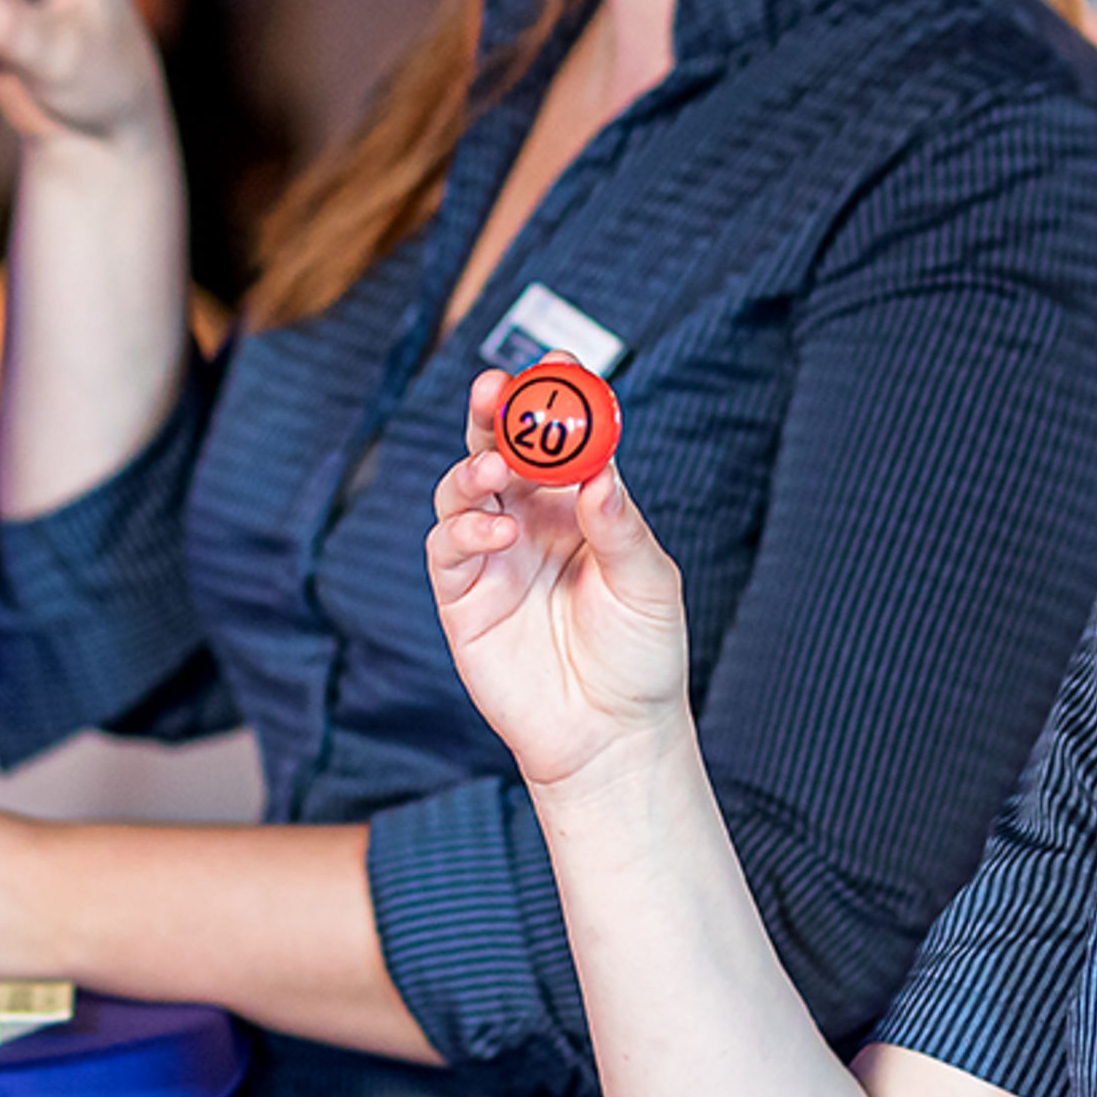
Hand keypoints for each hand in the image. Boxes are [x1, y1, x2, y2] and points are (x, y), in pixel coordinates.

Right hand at [427, 370, 692, 791]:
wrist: (612, 737)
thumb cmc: (641, 658)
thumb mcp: (649, 585)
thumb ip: (620, 526)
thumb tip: (598, 473)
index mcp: (579, 506)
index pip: (561, 437)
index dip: (555, 396)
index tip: (560, 359)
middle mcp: (530, 520)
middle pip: (499, 445)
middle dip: (495, 410)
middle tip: (498, 385)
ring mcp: (492, 555)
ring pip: (463, 486)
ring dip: (474, 464)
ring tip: (496, 463)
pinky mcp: (463, 597)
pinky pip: (448, 546)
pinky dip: (465, 527)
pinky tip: (497, 529)